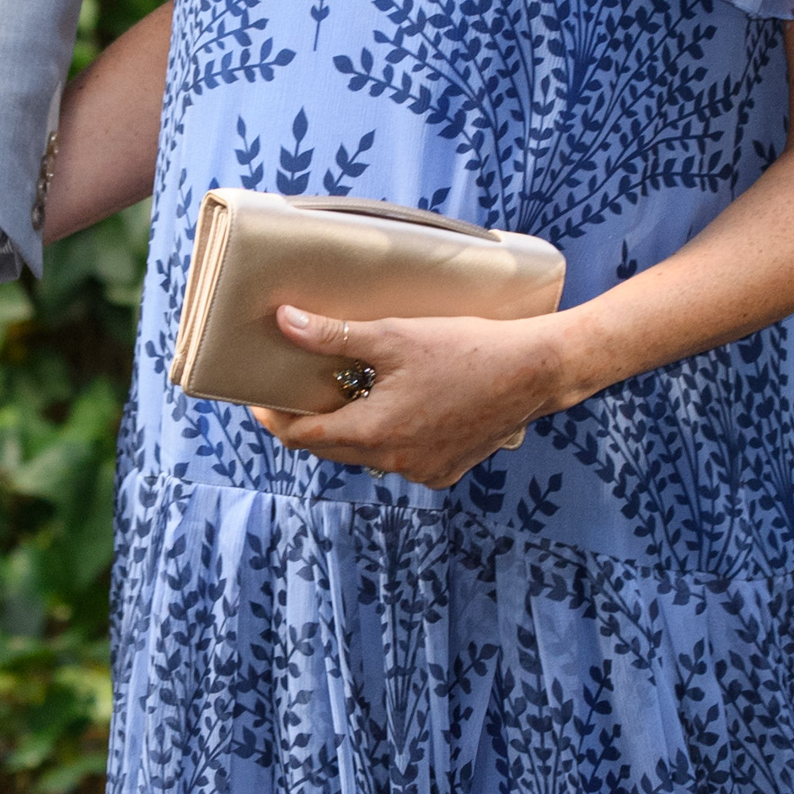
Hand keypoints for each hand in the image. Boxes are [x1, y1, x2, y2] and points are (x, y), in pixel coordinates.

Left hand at [248, 306, 562, 488]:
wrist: (536, 372)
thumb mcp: (396, 336)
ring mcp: (424, 471)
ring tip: (343, 393)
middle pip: (331, 449)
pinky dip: (386, 437)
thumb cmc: (468, 349)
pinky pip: (399, 458)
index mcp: (377, 433)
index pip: (303, 439)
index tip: (257, 399)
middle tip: (294, 390)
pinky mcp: (446, 470)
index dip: (274, 419)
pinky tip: (392, 407)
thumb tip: (285, 321)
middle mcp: (396, 462)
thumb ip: (335, 334)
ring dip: (348, 429)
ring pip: (366, 454)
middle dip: (308, 422)